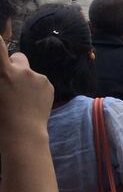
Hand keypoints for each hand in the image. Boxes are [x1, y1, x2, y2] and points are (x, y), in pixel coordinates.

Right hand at [0, 36, 53, 151]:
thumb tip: (5, 75)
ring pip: (29, 72)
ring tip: (20, 99)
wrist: (22, 134)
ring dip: (25, 79)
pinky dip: (35, 88)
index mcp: (3, 72)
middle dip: (13, 65)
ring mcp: (37, 77)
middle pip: (18, 57)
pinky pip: (39, 82)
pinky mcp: (48, 85)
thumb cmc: (0, 117)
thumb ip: (1, 77)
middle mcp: (21, 70)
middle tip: (9, 82)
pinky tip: (30, 103)